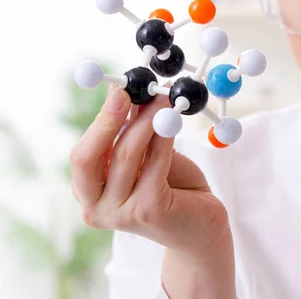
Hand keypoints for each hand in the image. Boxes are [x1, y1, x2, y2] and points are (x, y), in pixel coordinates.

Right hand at [69, 84, 232, 265]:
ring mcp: (120, 213)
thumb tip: (134, 93)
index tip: (119, 90)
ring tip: (163, 99)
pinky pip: (154, 163)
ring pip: (126, 155)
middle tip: (128, 92)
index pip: (82, 153)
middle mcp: (96, 207)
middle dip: (107, 119)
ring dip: (146, 121)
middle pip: (88, 157)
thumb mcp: (149, 157)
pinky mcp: (148, 211)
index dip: (100, 119)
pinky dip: (163, 137)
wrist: (201, 227)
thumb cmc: (174, 189)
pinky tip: (172, 120)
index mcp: (89, 192)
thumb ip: (136, 134)